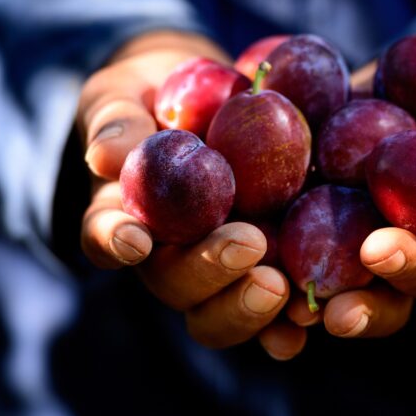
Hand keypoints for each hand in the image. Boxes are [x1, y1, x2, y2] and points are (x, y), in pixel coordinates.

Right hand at [76, 31, 306, 360]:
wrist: (211, 99)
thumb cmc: (154, 97)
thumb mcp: (126, 94)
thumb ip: (116, 122)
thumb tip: (105, 158)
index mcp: (122, 214)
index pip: (105, 234)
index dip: (114, 241)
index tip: (135, 240)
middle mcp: (165, 255)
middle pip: (174, 282)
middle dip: (206, 270)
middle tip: (246, 246)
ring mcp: (215, 270)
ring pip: (218, 311)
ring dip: (245, 305)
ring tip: (278, 285)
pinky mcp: (264, 271)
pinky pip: (274, 310)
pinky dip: (288, 321)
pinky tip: (309, 318)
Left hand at [288, 64, 415, 337]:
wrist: (362, 100)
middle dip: (409, 267)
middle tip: (380, 252)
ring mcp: (375, 269)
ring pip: (375, 304)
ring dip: (356, 311)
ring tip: (321, 311)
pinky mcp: (319, 267)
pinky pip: (311, 301)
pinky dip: (291, 323)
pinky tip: (275, 325)